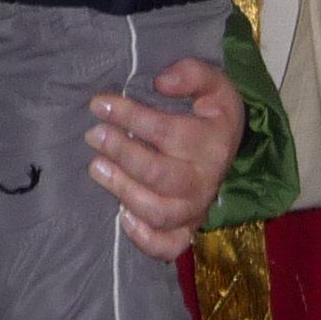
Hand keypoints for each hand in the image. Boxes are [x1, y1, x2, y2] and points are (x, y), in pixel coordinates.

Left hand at [85, 55, 242, 260]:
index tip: (99, 104)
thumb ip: (193, 73)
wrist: (227, 149)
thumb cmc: (210, 114)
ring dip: (123, 190)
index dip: (130, 116)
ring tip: (95, 167)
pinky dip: (146, 238)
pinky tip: (122, 218)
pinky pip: (169, 245)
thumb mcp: (214, 84)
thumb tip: (162, 82)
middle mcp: (206, 180)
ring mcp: (196, 208)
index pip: (166, 131)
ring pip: (159, 210)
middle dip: (121, 152)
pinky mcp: (187, 230)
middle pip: (159, 174)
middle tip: (93, 134)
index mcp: (213, 142)